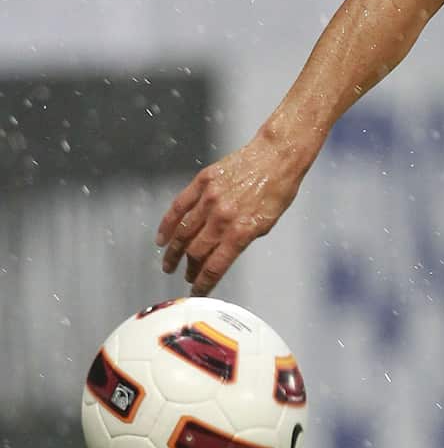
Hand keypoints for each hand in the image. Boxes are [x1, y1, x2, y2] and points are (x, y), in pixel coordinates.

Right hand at [155, 134, 303, 295]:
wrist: (276, 156)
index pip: (216, 266)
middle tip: (186, 276)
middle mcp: (222, 218)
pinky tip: (161, 238)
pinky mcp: (202, 182)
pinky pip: (179, 206)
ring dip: (174, 252)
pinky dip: (167, 224)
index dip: (204, 283)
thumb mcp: (267, 223)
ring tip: (168, 264)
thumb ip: (243, 240)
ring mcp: (209, 199)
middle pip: (196, 252)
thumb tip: (222, 255)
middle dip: (189, 269)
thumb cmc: (277, 190)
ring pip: (184, 232)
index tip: (198, 291)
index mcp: (241, 231)